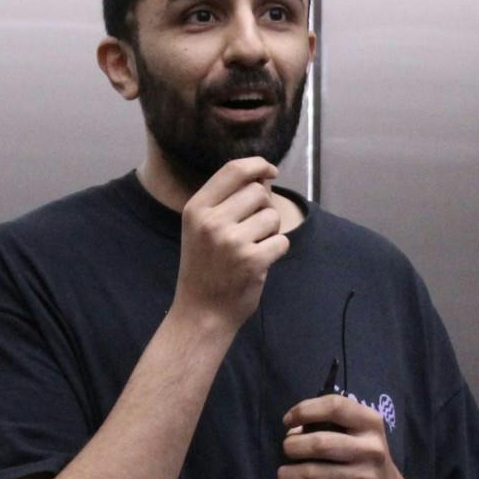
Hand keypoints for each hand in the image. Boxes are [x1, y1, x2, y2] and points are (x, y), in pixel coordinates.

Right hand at [174, 157, 288, 331]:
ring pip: (272, 216)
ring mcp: (231, 241)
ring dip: (271, 231)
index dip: (257, 165)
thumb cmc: (205, 268)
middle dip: (264, 207)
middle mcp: (211, 222)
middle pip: (258, 192)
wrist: (201, 313)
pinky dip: (276, 251)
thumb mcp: (202, 229)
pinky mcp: (252, 261)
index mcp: (196, 209)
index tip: (270, 171)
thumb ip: (228, 201)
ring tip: (253, 247)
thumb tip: (264, 175)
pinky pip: (281, 241)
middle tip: (252, 230)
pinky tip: (259, 263)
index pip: (233, 170)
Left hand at [278, 396, 404, 478]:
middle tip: (287, 449)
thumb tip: (292, 434)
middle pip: (319, 444)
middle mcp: (371, 449)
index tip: (287, 421)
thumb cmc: (362, 455)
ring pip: (313, 474)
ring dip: (289, 475)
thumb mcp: (357, 431)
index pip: (334, 406)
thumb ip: (328, 424)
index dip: (304, 410)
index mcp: (370, 423)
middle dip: (292, 446)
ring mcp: (364, 477)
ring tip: (284, 474)